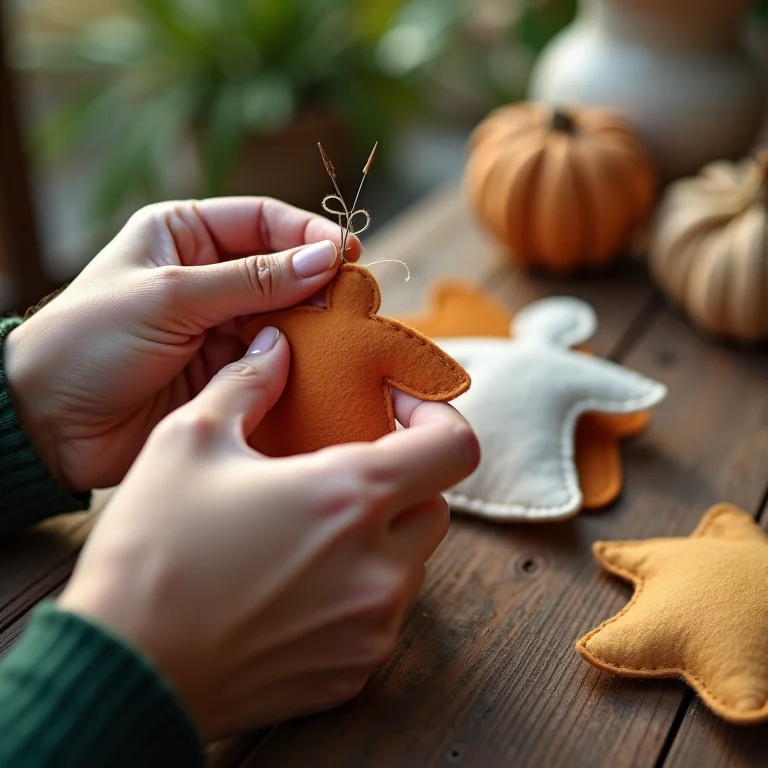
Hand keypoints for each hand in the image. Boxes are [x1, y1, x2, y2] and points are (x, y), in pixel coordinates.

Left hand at [4, 197, 359, 491]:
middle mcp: (206, 276)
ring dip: (312, 325)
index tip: (345, 253)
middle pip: (280, 268)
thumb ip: (252, 280)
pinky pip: (274, 359)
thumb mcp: (173, 296)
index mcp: (184, 235)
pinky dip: (298, 362)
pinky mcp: (225, 371)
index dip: (306, 232)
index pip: (262, 220)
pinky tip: (322, 366)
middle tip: (355, 299)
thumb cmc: (92, 341)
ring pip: (283, 316)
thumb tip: (324, 258)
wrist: (51, 423)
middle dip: (316, 282)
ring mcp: (218, 325)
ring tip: (345, 334)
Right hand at [58, 331, 479, 736]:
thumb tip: (274, 347)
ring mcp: (371, 627)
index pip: (455, 448)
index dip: (437, 418)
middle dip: (403, 480)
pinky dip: (358, 588)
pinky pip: (381, 614)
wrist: (126, 672)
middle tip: (347, 469)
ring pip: (411, 562)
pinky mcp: (352, 671)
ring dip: (380, 536)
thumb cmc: (153, 553)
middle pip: (435, 504)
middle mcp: (378, 568)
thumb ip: (248, 383)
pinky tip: (298, 582)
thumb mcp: (190, 442)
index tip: (397, 412)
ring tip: (314, 527)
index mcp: (350, 499)